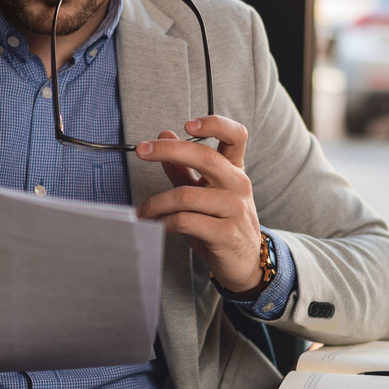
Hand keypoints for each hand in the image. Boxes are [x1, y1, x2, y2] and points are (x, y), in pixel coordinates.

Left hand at [136, 115, 263, 293]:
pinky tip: (157, 225)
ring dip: (157, 203)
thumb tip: (164, 135)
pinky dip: (165, 222)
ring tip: (143, 211)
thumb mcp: (203, 193)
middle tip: (142, 151)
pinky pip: (187, 221)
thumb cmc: (221, 224)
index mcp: (234, 170)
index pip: (236, 136)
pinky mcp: (226, 233)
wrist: (246, 264)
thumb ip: (183, 167)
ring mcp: (235, 209)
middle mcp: (238, 185)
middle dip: (168, 150)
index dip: (214, 124)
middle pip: (206, 157)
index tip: (188, 124)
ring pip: (187, 195)